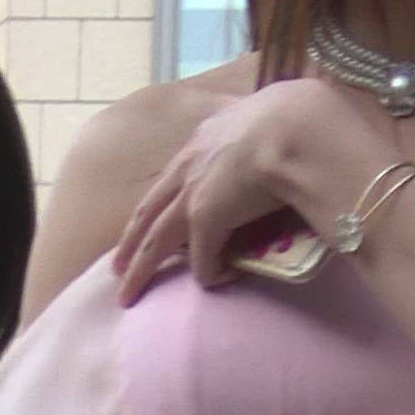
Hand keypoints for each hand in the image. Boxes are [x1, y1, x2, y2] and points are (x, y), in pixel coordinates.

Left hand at [112, 78, 354, 301]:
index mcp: (205, 137)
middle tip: (116, 266)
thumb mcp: (272, 119)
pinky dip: (210, 275)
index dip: (159, 200)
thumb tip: (282, 144)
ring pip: (154, 242)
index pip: (173, 175)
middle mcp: (190, 164)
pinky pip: (202, 262)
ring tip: (127, 295)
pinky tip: (220, 282)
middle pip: (148, 211)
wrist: (297, 128)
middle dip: (130, 240)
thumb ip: (265, 134)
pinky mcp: (203, 221)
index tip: (149, 218)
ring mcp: (192, 193)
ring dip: (140, 272)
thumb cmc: (298, 119)